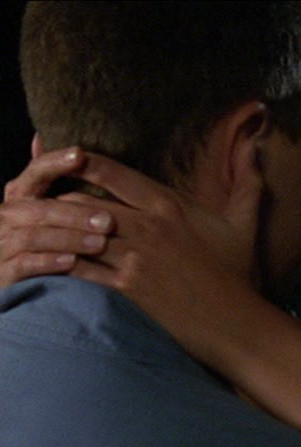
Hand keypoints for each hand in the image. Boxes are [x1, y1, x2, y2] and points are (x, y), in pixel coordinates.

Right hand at [1, 148, 114, 285]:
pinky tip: (72, 263)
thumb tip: (39, 137)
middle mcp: (7, 216)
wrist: (9, 275)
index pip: (35, 171)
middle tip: (109, 221)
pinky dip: (48, 263)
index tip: (81, 155)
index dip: (55, 162)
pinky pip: (24, 265)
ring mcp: (1, 244)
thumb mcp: (41, 205)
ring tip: (99, 243)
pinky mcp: (3, 272)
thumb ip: (43, 175)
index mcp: (19, 196)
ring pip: (33, 237)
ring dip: (68, 239)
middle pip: (40, 209)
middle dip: (75, 214)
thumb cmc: (35, 238)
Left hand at [2, 149, 263, 368]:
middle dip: (56, 200)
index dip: (80, 161)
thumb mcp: (245, 224)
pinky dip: (60, 265)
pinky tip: (48, 264)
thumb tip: (257, 146)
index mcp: (169, 205)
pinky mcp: (126, 289)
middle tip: (40, 200)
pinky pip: (80, 271)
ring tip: (36, 231)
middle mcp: (147, 227)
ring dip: (53, 232)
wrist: (235, 322)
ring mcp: (134, 258)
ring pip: (74, 234)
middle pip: (82, 201)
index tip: (63, 158)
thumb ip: (248, 183)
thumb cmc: (238, 274)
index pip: (113, 172)